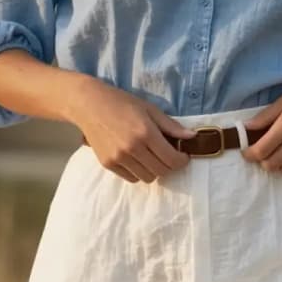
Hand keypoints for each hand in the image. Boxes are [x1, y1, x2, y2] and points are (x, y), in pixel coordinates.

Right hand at [73, 79, 197, 182]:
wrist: (89, 105)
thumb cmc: (122, 103)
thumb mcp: (150, 109)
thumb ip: (171, 126)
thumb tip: (192, 137)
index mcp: (146, 133)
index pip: (172, 159)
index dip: (182, 161)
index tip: (183, 156)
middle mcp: (132, 148)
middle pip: (161, 171)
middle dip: (170, 166)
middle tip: (169, 156)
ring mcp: (118, 158)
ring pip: (147, 178)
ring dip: (154, 170)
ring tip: (151, 156)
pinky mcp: (108, 164)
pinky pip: (131, 178)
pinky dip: (138, 172)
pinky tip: (136, 158)